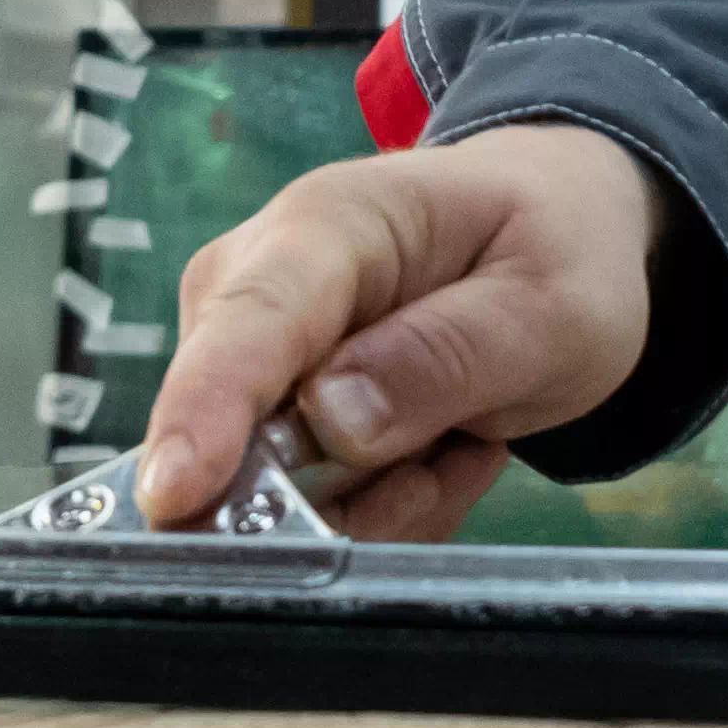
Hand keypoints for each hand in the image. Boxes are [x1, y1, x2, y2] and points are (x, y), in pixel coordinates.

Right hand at [137, 122, 666, 542]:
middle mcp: (258, 281)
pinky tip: (443, 444)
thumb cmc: (553, 244)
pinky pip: (307, 504)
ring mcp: (252, 351)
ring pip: (280, 488)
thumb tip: (331, 422)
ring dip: (387, 495)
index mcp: (331, 223)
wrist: (555, 224)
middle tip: (463, 451)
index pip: (250, 321)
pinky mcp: (261, 412)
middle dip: (356, 485)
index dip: (203, 413)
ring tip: (467, 436)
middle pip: (243, 429)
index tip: (172, 498)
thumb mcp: (549, 305)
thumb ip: (447, 357)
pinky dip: (386, 499)